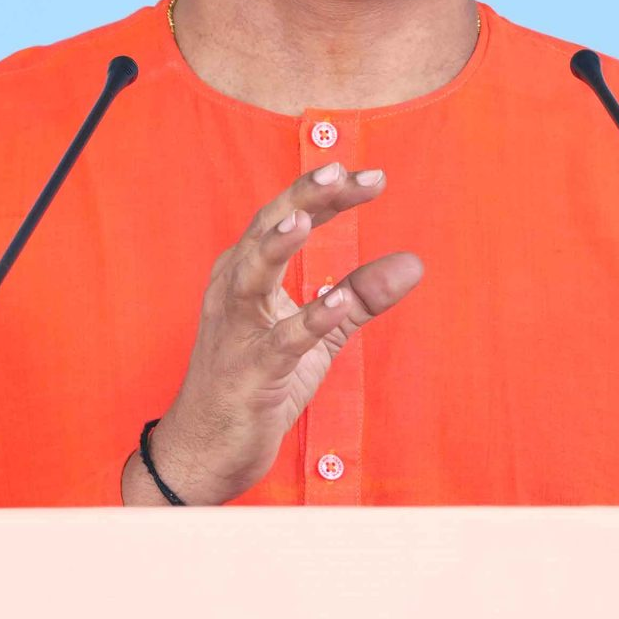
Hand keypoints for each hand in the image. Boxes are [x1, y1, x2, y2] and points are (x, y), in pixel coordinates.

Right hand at [131, 160, 423, 504]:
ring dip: (277, 245)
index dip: (326, 193)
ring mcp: (237, 330)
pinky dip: (307, 319)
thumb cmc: (257, 379)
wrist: (205, 447)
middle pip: (266, 229)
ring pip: (251, 275)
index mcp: (247, 271)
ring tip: (305, 219)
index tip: (372, 177)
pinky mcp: (249, 372)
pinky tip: (336, 300)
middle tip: (340, 170)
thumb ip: (361, 295)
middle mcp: (235, 289)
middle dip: (303, 197)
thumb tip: (414, 263)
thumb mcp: (317, 332)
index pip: (286, 216)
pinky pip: (279, 342)